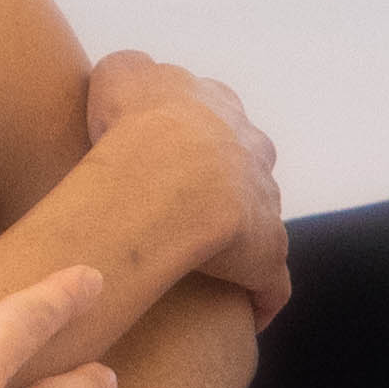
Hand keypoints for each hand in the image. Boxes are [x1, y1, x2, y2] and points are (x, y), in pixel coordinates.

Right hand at [85, 53, 290, 316]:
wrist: (171, 178)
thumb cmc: (134, 125)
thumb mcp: (119, 73)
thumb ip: (127, 71)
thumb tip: (129, 80)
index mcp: (219, 109)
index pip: (214, 118)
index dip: (190, 137)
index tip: (165, 157)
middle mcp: (252, 152)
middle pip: (248, 166)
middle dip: (227, 184)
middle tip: (187, 212)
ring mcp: (265, 204)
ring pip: (260, 222)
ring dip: (241, 240)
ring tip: (208, 266)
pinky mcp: (267, 257)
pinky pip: (269, 284)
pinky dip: (260, 298)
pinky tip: (245, 317)